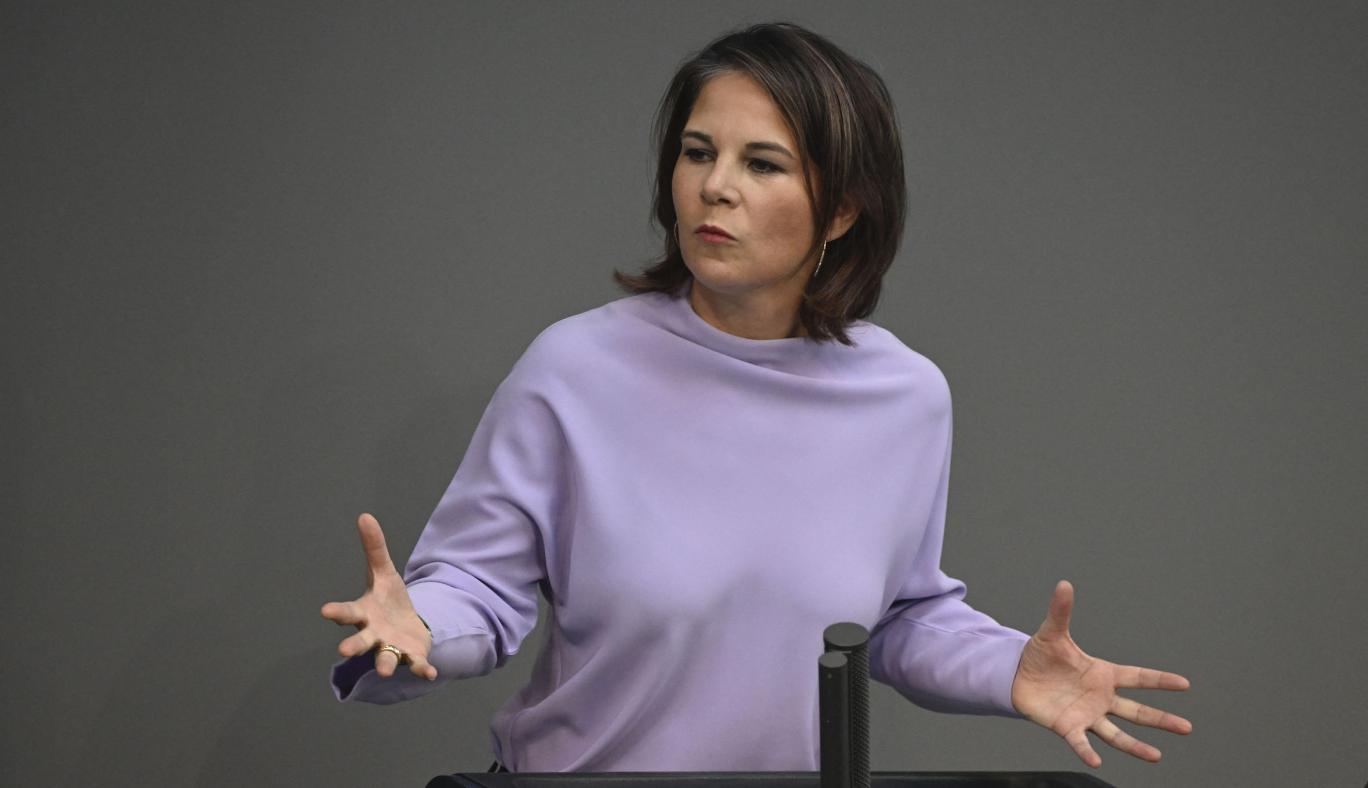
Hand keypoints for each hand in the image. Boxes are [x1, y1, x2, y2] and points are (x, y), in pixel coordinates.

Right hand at [320, 513, 436, 679]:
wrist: (408, 625)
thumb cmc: (388, 600)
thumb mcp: (384, 572)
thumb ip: (375, 548)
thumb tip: (365, 515)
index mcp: (364, 613)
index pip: (347, 612)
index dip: (337, 611)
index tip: (325, 610)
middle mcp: (373, 634)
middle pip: (360, 641)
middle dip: (353, 646)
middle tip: (343, 651)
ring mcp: (391, 647)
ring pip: (384, 657)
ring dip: (384, 663)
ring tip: (382, 671)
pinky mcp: (410, 656)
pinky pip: (415, 664)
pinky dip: (421, 668)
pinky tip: (430, 672)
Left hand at [1010, 580, 1190, 767]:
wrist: (1017, 677)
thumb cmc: (1040, 655)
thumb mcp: (1052, 632)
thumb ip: (1061, 611)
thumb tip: (1064, 584)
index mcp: (1103, 674)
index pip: (1137, 677)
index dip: (1159, 679)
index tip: (1185, 684)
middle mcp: (1100, 697)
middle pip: (1136, 710)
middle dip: (1161, 719)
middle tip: (1187, 727)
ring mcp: (1087, 714)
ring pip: (1117, 733)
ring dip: (1136, 745)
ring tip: (1157, 755)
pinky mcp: (1068, 727)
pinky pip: (1081, 742)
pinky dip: (1087, 751)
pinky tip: (1096, 762)